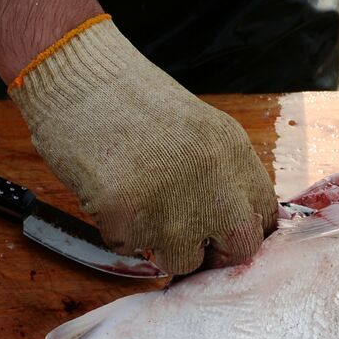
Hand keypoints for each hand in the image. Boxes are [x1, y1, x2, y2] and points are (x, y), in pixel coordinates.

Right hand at [9, 19, 276, 273]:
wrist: (74, 76)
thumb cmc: (129, 99)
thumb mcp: (199, 127)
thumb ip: (224, 173)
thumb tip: (234, 222)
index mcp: (233, 154)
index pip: (264, 216)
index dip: (241, 228)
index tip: (221, 230)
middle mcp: (214, 184)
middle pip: (240, 248)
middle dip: (215, 251)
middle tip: (188, 237)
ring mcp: (172, 208)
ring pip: (183, 261)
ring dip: (162, 245)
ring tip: (138, 204)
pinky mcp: (127, 221)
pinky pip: (130, 249)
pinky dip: (118, 231)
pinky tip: (108, 192)